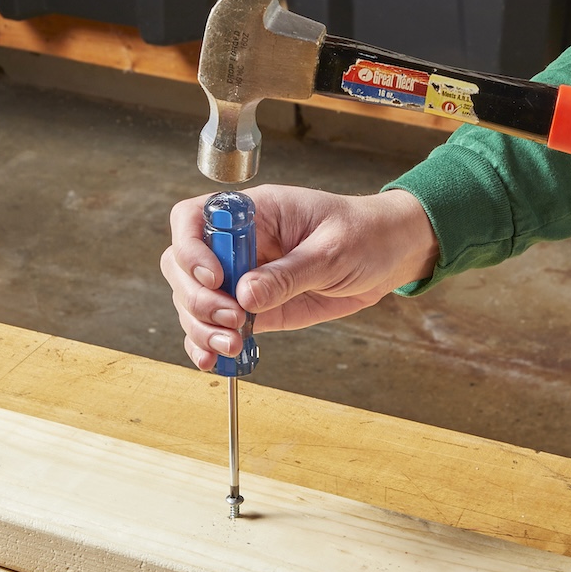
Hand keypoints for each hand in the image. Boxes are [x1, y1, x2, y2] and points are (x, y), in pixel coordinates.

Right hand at [160, 185, 438, 370]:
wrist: (387, 255)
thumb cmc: (363, 235)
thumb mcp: (332, 250)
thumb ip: (289, 273)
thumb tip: (245, 294)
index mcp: (254, 212)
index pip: (194, 218)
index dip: (191, 247)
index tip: (215, 277)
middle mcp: (238, 243)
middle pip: (182, 264)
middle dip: (197, 296)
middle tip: (232, 318)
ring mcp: (240, 276)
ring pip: (192, 299)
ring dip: (201, 326)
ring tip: (232, 344)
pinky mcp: (252, 307)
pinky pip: (214, 325)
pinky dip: (207, 343)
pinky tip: (213, 359)